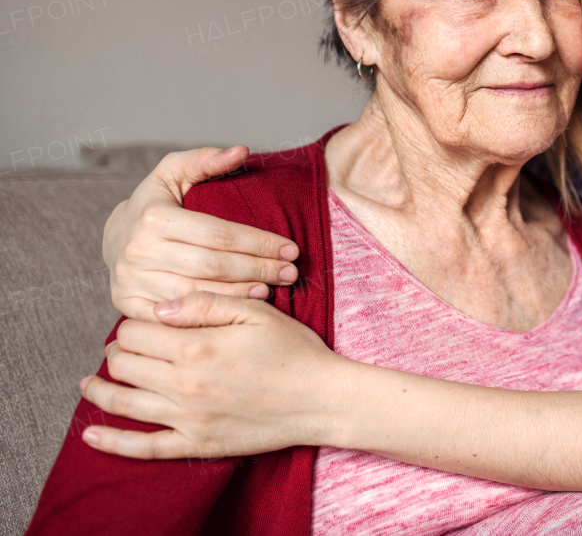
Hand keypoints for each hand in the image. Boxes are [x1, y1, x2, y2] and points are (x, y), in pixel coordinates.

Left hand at [79, 292, 350, 458]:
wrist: (322, 398)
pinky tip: (90, 432)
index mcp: (197, 346)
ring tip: (90, 381)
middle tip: (124, 346)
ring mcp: (187, 418)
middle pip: (125, 364)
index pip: (137, 331)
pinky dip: (111, 441)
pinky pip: (143, 447)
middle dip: (118, 350)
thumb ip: (206, 303)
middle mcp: (184, 384)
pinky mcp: (195, 444)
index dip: (133, 323)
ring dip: (101, 389)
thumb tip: (161, 307)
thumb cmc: (293, 350)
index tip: (143, 321)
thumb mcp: (256, 312)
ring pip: (124, 403)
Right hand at [104, 147, 300, 320]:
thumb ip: (207, 160)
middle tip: (290, 271)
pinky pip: (176, 316)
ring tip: (272, 289)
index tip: (291, 248)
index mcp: (153, 217)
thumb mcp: (174, 172)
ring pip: (197, 293)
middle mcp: (139, 251)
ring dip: (240, 294)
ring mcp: (130, 281)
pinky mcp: (126, 304)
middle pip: (213, 266)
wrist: (113, 237)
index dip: (259, 242)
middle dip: (258, 269)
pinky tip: (238, 308)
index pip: (219, 234)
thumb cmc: (155, 202)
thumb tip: (242, 151)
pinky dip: (209, 313)